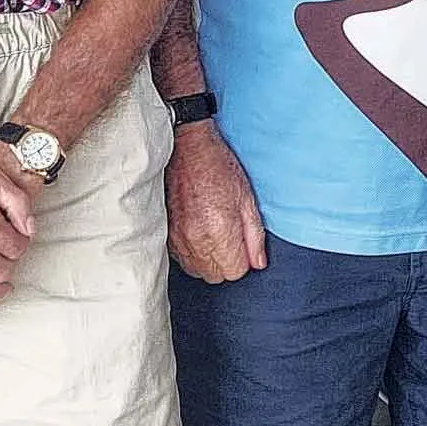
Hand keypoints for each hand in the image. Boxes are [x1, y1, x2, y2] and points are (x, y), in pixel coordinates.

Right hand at [166, 122, 266, 282]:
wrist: (187, 149)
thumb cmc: (219, 168)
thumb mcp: (247, 198)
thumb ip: (255, 235)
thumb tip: (259, 263)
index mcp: (220, 231)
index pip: (235, 272)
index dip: (243, 260)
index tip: (243, 244)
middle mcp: (197, 239)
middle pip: (215, 276)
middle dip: (226, 263)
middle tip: (230, 238)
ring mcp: (178, 238)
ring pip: (198, 271)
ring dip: (209, 260)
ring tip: (214, 234)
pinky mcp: (167, 234)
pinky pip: (183, 260)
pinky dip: (194, 253)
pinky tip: (200, 233)